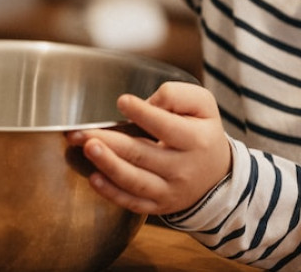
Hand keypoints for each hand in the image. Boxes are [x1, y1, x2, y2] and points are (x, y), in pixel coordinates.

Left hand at [66, 81, 230, 215]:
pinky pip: (132, 203)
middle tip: (83, 132)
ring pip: (135, 181)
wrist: (216, 176)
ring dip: (108, 165)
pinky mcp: (157, 205)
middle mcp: (182, 169)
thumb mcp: (203, 106)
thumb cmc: (202, 133)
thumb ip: (177, 96)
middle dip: (111, 142)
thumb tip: (148, 102)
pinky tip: (94, 178)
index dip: (143, 113)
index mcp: (196, 140)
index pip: (166, 126)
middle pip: (142, 154)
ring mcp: (169, 191)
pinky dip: (112, 193)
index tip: (122, 101)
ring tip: (88, 148)